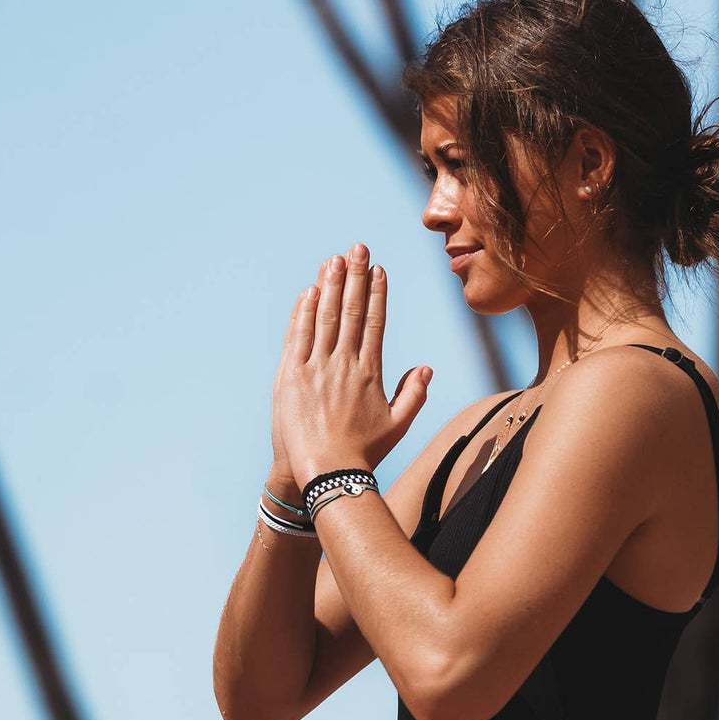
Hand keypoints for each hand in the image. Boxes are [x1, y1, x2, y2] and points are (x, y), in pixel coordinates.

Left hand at [271, 243, 431, 488]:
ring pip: (324, 316)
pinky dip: (303, 312)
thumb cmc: (363, 452)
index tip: (378, 269)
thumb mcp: (398, 425)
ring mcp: (316, 367)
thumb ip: (415, 394)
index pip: (374, 322)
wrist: (325, 472)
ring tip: (334, 259)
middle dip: (354, 276)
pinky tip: (308, 291)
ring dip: (329, 284)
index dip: (376, 292)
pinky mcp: (291, 375)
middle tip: (357, 248)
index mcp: (369, 372)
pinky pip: (298, 336)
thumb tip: (427, 367)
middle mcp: (344, 364)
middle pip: (350, 310)